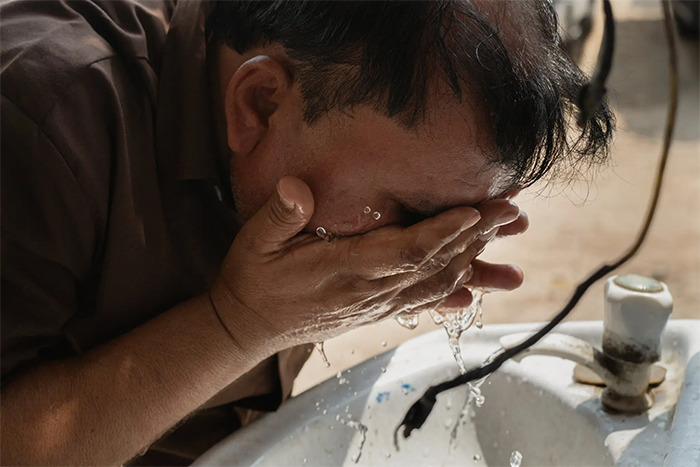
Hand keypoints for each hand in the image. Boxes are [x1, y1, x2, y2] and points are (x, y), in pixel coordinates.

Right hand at [209, 177, 520, 354]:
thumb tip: (296, 188)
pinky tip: (478, 286)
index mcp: (344, 270)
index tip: (477, 211)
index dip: (442, 233)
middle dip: (477, 236)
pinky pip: (423, 300)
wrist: (249, 326)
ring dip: (476, 259)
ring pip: (436, 282)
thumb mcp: (254, 243)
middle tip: (513, 210)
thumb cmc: (253, 279)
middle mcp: (369, 291)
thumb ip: (280, 216)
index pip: (404, 251)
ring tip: (508, 235)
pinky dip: (455, 290)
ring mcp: (375, 304)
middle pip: (434, 263)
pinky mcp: (375, 310)